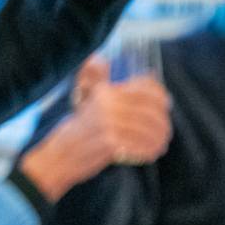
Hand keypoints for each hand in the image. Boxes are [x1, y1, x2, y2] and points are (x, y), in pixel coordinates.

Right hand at [21, 65, 170, 198]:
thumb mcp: (86, 102)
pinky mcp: (110, 144)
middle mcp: (107, 106)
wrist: (57, 159)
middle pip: (150, 112)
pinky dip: (149, 152)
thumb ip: (102, 83)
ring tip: (159, 146)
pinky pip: (141, 146)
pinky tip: (150, 154)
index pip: (144, 89)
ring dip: (158, 140)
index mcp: (104, 93)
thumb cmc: (75, 132)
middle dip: (162, 124)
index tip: (166, 105)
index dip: (160, 96)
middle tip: (164, 133)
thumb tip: (124, 66)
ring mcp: (109, 125)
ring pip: (148, 131)